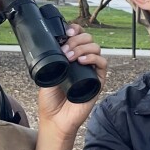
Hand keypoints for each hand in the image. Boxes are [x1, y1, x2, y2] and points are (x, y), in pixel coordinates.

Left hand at [36, 24, 106, 140]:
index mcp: (70, 57)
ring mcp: (91, 70)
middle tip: (65, 49)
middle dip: (76, 40)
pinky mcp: (98, 81)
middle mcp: (82, 61)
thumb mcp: (47, 75)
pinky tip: (83, 61)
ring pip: (96, 48)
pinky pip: (102, 63)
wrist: (55, 119)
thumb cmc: (50, 100)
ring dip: (82, 48)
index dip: (75, 30)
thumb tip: (55, 45)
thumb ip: (52, 61)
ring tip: (70, 57)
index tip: (67, 32)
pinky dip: (93, 58)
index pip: (77, 36)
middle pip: (88, 39)